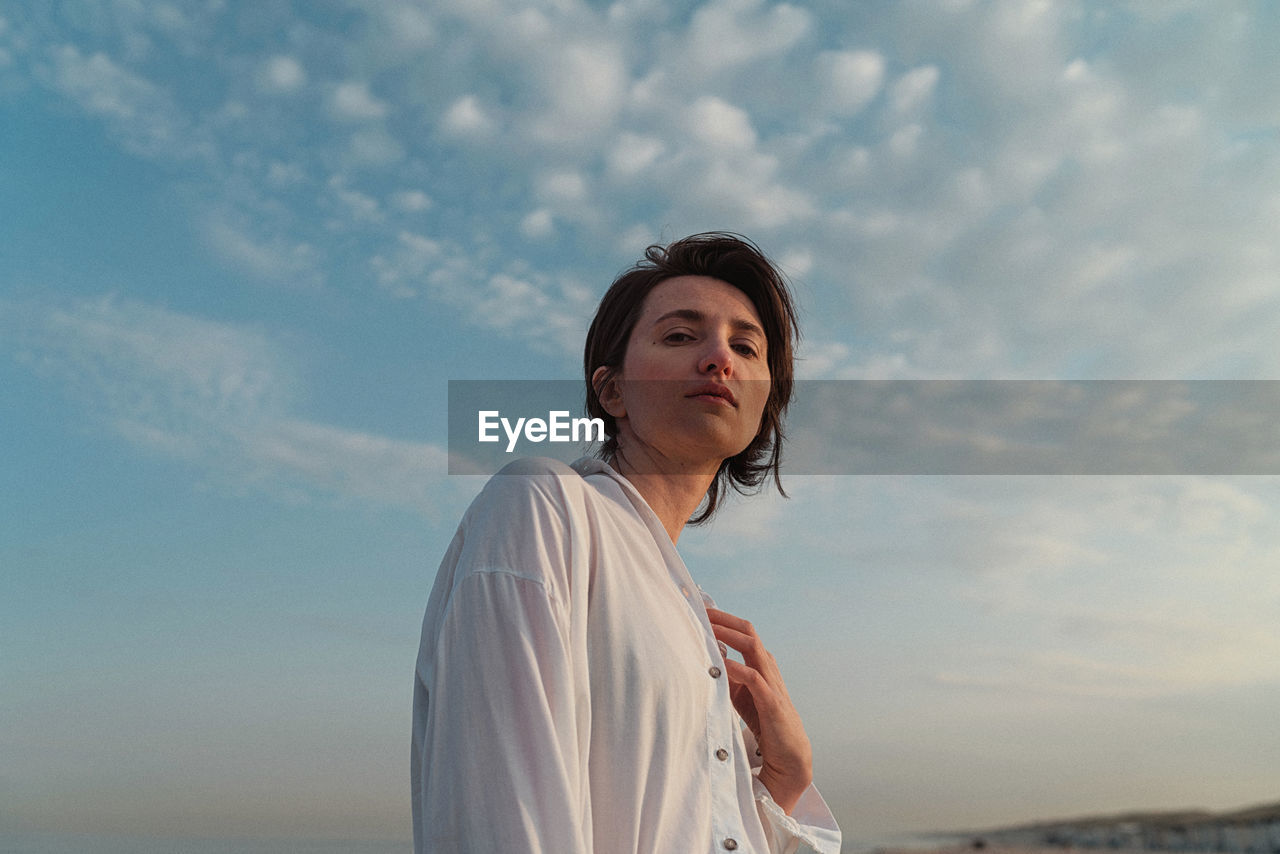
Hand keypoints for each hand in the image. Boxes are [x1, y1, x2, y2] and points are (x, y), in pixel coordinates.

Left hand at [705, 607, 813, 813]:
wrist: (788, 752)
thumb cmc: (762, 719)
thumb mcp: (739, 693)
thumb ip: (725, 676)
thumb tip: (701, 659)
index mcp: (760, 662)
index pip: (742, 631)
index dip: (723, 619)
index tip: (701, 609)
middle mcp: (767, 666)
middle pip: (748, 632)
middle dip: (724, 620)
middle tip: (702, 611)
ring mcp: (771, 682)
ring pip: (753, 648)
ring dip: (730, 636)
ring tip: (709, 629)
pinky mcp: (771, 702)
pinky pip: (755, 679)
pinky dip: (738, 669)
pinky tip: (723, 664)